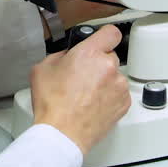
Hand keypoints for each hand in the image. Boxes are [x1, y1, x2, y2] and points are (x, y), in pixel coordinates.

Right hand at [29, 25, 130, 155]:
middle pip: (110, 56)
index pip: (111, 32)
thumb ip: (60, 56)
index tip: (102, 41)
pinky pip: (119, 93)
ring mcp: (118, 85)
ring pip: (115, 76)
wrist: (62, 134)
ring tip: (86, 95)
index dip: (105, 36)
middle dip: (98, 63)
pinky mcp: (124, 103)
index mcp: (89, 53)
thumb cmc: (52, 105)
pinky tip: (93, 104)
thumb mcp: (43, 69)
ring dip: (105, 81)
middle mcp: (108, 66)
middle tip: (83, 76)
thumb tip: (68, 57)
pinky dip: (109, 97)